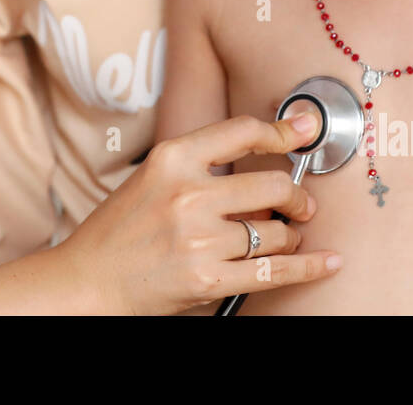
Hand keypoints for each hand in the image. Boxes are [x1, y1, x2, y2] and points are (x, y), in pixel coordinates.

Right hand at [55, 114, 341, 314]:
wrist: (86, 281)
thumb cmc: (119, 230)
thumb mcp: (151, 179)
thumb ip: (201, 168)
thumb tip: (268, 168)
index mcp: (171, 158)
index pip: (242, 131)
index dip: (282, 132)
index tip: (305, 132)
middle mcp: (187, 194)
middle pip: (272, 186)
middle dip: (297, 197)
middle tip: (301, 205)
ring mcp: (197, 239)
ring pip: (275, 234)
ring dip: (289, 237)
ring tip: (284, 239)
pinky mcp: (206, 281)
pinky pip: (273, 272)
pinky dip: (307, 267)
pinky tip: (326, 261)